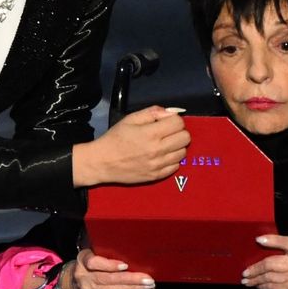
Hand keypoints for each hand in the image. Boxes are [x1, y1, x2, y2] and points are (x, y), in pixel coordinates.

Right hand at [65, 248, 155, 288]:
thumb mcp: (88, 251)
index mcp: (83, 261)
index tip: (124, 265)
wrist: (71, 286)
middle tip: (147, 279)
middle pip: (108, 280)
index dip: (109, 265)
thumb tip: (116, 238)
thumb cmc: (85, 264)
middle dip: (130, 280)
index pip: (93, 263)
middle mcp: (86, 278)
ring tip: (148, 286)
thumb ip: (101, 248)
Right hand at [72, 106, 189, 186]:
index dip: (174, 120)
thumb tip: (170, 112)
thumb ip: (152, 112)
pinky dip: (171, 160)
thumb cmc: (115, 138)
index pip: (179, 123)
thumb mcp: (130, 119)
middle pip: (185, 138)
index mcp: (151, 133)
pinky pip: (176, 166)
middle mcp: (157, 150)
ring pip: (183, 153)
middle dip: (178, 132)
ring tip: (164, 145)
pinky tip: (161, 156)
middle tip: (167, 133)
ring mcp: (158, 165)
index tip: (166, 122)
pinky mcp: (156, 176)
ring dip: (176, 147)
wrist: (102, 162)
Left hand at [240, 235, 287, 288]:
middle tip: (245, 272)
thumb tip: (260, 251)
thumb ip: (287, 254)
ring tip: (247, 280)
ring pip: (269, 277)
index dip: (273, 240)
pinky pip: (271, 287)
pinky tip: (257, 286)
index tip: (258, 239)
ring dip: (255, 279)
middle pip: (272, 263)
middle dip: (256, 268)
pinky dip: (262, 286)